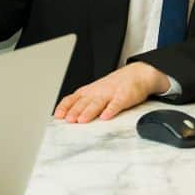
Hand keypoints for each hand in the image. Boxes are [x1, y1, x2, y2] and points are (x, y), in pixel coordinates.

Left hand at [53, 63, 167, 122]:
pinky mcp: (124, 97)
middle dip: (75, 111)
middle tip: (68, 120)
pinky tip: (105, 117)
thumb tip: (69, 117)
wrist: (136, 74)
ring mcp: (110, 94)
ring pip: (97, 103)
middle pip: (84, 102)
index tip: (58, 116)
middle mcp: (97, 92)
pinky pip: (116, 103)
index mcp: (90, 91)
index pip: (73, 98)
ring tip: (82, 120)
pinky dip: (110, 110)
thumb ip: (85, 103)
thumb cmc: (114, 86)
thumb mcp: (96, 92)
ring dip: (89, 112)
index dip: (65, 107)